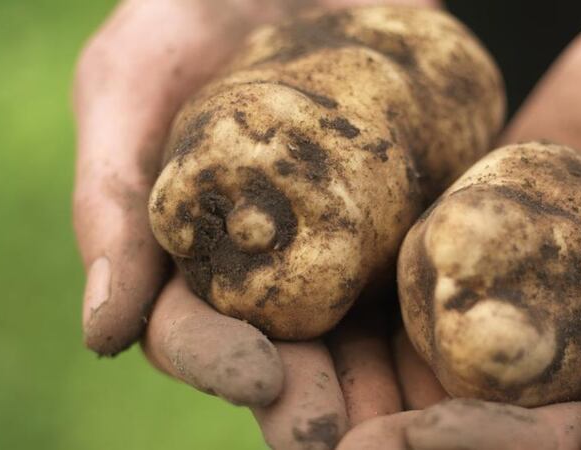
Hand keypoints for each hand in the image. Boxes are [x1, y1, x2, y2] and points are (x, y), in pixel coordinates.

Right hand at [73, 0, 433, 446]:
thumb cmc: (195, 9)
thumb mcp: (130, 81)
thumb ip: (110, 197)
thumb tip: (104, 331)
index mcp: (193, 250)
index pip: (194, 331)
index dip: (220, 363)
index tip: (264, 376)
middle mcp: (271, 263)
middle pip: (292, 353)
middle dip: (318, 398)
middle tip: (348, 436)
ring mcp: (350, 243)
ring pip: (368, 334)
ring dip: (392, 386)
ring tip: (421, 422)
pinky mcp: (413, 212)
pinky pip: (435, 273)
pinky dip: (452, 319)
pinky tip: (476, 352)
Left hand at [340, 0, 580, 447]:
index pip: (551, 435)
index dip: (474, 445)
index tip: (395, 445)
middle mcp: (575, 350)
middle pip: (479, 407)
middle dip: (402, 425)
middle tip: (323, 437)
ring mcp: (521, 295)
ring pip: (436, 352)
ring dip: (366, 376)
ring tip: (290, 385)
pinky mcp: (480, 238)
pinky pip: (421, 274)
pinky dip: (368, 296)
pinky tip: (308, 309)